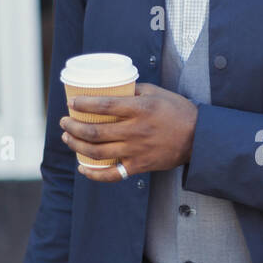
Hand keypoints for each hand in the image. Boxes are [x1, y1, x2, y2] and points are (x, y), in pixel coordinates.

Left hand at [60, 83, 197, 180]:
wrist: (198, 137)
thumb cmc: (178, 111)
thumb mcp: (157, 92)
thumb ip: (133, 90)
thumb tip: (111, 88)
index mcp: (139, 109)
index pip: (104, 106)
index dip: (83, 105)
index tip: (72, 103)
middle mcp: (135, 130)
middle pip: (95, 132)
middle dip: (73, 127)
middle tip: (64, 122)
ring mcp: (136, 151)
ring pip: (98, 152)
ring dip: (77, 146)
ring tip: (67, 138)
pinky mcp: (139, 166)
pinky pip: (113, 174)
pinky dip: (94, 174)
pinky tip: (83, 168)